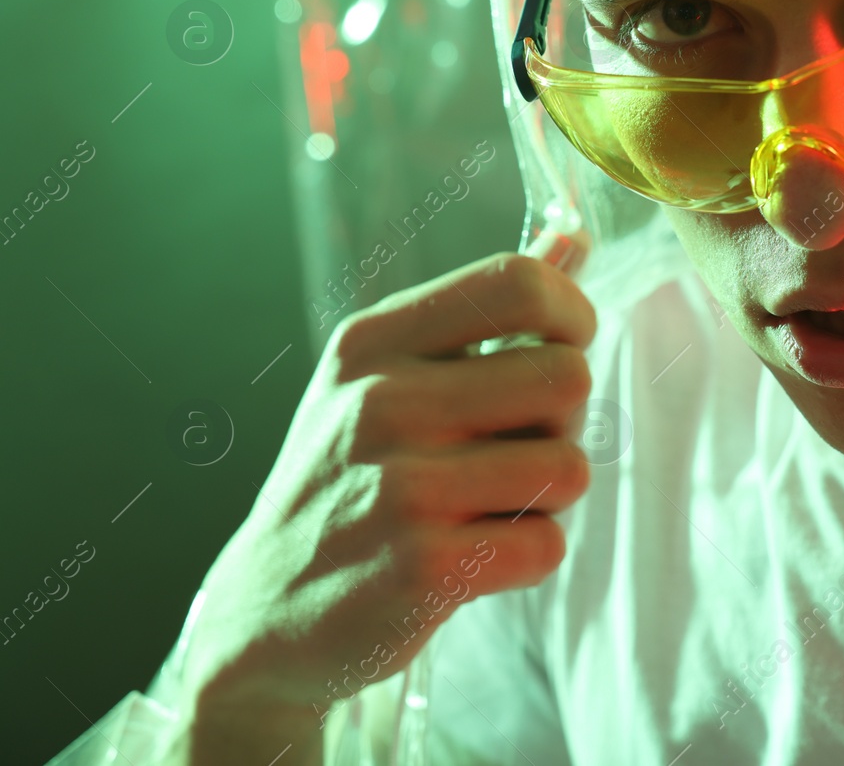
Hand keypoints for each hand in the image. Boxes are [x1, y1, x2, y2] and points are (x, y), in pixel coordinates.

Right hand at [174, 252, 595, 758]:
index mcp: (373, 341)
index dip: (572, 315)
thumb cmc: (351, 479)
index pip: (519, 282)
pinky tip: (472, 558)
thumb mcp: (390, 376)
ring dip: (547, 498)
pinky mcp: (421, 569)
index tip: (559, 351)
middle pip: (568, 375)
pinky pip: (547, 546)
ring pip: (570, 467)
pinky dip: (528, 558)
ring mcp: (398, 487)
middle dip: (563, 421)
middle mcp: (379, 402)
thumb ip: (488, 308)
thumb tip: (575, 234)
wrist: (265, 613)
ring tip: (483, 508)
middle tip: (511, 451)